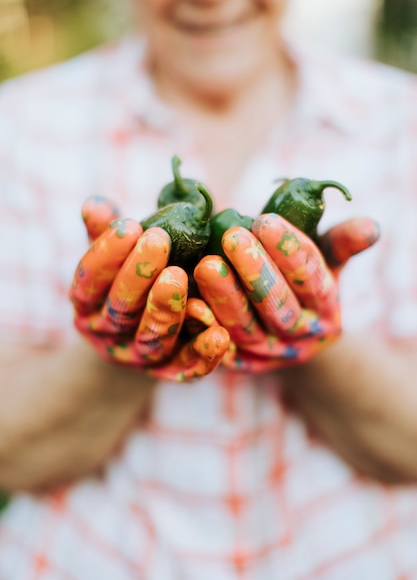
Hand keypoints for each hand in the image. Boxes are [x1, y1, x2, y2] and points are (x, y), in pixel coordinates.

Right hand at [70, 197, 228, 380]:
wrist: (142, 334)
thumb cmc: (133, 281)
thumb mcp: (117, 256)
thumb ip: (107, 235)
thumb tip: (95, 205)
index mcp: (88, 305)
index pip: (90, 282)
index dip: (106, 254)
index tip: (129, 225)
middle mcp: (108, 335)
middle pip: (121, 310)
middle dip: (137, 274)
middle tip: (157, 241)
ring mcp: (139, 358)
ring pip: (151, 339)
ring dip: (165, 309)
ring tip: (180, 276)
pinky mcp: (172, 373)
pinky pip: (186, 369)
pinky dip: (202, 354)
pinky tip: (220, 334)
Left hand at [194, 213, 378, 371]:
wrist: (288, 328)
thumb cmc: (300, 280)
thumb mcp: (326, 259)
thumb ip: (342, 242)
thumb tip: (370, 227)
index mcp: (326, 309)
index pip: (312, 279)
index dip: (290, 250)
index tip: (265, 220)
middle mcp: (303, 336)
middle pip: (280, 307)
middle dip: (256, 272)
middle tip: (233, 237)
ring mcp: (272, 356)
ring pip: (248, 329)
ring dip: (227, 298)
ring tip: (206, 264)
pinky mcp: (243, 367)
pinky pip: (222, 351)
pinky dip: (206, 330)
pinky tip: (190, 305)